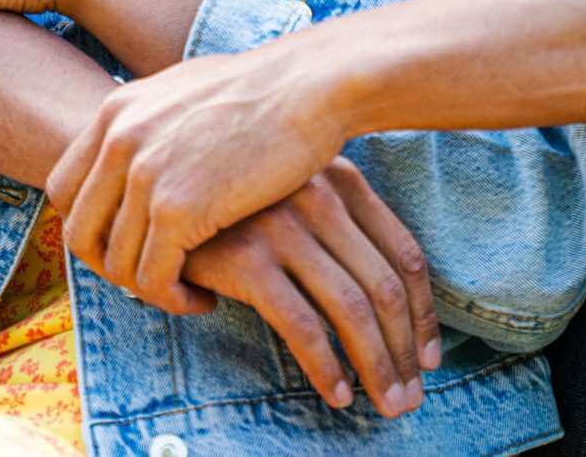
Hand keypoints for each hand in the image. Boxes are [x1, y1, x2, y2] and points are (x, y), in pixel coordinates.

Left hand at [48, 39, 354, 314]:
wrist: (310, 86)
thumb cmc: (267, 92)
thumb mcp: (187, 91)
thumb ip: (152, 120)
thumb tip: (141, 145)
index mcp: (117, 110)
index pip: (64, 188)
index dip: (89, 227)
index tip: (127, 245)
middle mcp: (119, 140)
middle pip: (78, 231)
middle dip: (110, 266)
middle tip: (151, 278)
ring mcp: (145, 174)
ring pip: (116, 262)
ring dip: (147, 289)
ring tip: (185, 291)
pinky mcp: (179, 208)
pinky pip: (153, 278)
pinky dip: (173, 299)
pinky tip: (206, 298)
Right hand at [181, 160, 441, 417]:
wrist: (156, 185)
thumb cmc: (234, 202)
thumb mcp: (296, 196)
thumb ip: (338, 229)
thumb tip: (388, 307)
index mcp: (344, 180)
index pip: (405, 256)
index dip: (424, 315)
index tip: (428, 358)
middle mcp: (320, 197)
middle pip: (384, 288)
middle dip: (405, 352)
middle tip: (411, 397)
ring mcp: (283, 225)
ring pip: (352, 309)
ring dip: (377, 367)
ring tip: (386, 404)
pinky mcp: (246, 258)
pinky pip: (301, 325)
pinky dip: (324, 366)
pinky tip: (335, 394)